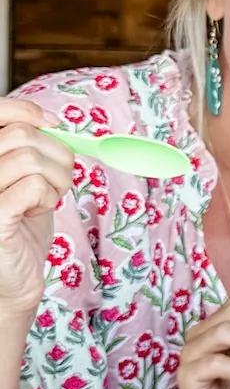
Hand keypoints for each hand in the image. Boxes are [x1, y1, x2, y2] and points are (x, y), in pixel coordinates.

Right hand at [0, 101, 73, 323]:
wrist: (13, 277)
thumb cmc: (20, 227)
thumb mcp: (26, 179)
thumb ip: (32, 149)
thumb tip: (53, 122)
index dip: (26, 111)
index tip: (53, 124)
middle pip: (22, 133)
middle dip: (57, 154)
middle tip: (58, 181)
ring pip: (30, 157)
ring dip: (56, 179)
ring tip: (46, 199)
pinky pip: (33, 185)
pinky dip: (49, 197)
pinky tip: (37, 212)